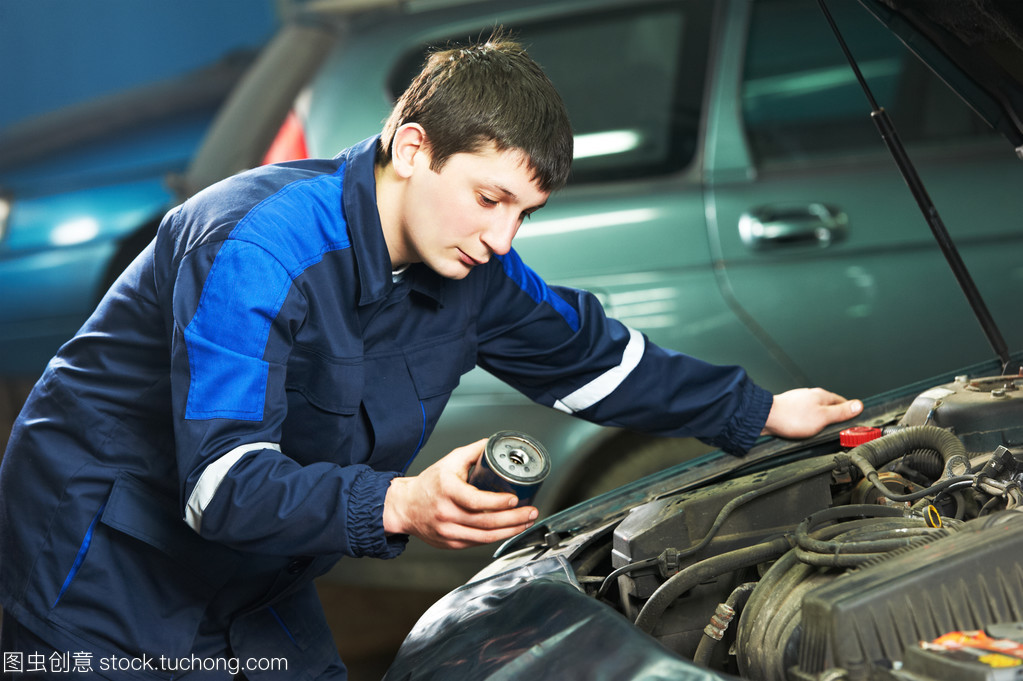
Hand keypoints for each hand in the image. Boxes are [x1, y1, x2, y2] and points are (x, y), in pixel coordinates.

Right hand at [382, 439, 538, 549]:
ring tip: (526, 522)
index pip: (475, 501)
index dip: (498, 502)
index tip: (514, 499)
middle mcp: (447, 514)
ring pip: (485, 537)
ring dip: (510, 531)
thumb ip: (473, 452)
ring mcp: (448, 532)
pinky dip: (496, 537)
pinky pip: (478, 543)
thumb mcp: (450, 462)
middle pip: (486, 522)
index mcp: (447, 491)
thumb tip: (493, 444)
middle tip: (530, 512)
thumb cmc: (428, 485)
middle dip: (514, 519)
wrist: (406, 507)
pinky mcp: (451, 543)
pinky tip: (508, 530)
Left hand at [762, 388, 862, 438]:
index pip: (843, 402)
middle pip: (829, 406)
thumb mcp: (823, 417)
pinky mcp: (789, 409)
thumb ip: (841, 412)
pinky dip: (807, 422)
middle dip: (834, 416)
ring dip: (820, 420)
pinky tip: (805, 429)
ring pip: (815, 410)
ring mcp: (799, 401)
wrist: (766, 418)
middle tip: (840, 428)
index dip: (849, 412)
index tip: (854, 420)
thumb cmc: (792, 417)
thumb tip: (858, 405)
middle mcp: (810, 395)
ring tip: (823, 431)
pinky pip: (803, 415)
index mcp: (822, 395)